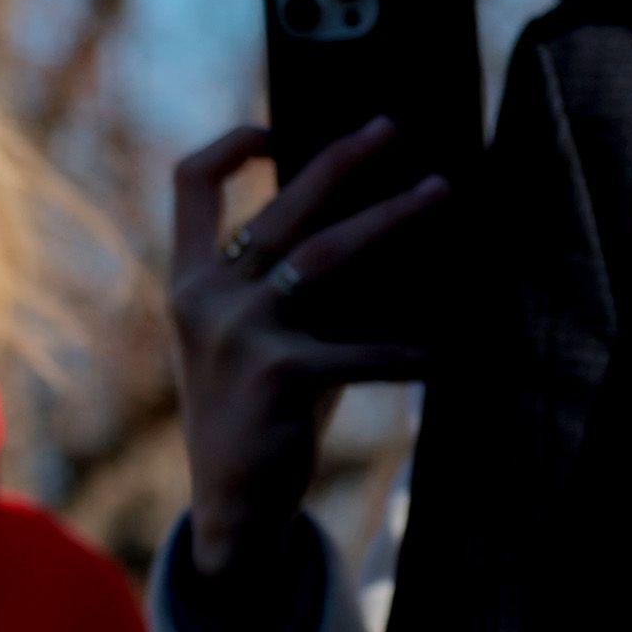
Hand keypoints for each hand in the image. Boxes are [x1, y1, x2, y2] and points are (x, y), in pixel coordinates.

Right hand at [168, 121, 441, 579]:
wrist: (233, 504)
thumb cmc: (259, 410)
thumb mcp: (256, 337)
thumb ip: (287, 286)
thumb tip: (371, 222)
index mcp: (189, 280)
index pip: (190, 186)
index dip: (231, 146)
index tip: (278, 129)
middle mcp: (205, 297)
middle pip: (280, 205)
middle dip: (341, 159)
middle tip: (393, 127)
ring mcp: (237, 332)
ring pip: (326, 255)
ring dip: (392, 219)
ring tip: (442, 193)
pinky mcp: (278, 374)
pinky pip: (359, 350)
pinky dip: (406, 352)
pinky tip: (438, 356)